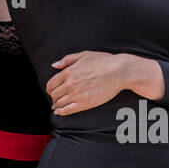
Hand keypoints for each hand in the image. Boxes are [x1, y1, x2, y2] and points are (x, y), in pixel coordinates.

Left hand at [47, 52, 163, 113]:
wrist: (119, 71)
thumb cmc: (104, 61)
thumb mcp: (84, 55)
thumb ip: (67, 60)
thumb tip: (54, 65)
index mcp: (69, 72)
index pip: (51, 84)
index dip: (50, 89)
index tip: (52, 91)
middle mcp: (71, 83)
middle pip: (54, 94)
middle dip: (53, 98)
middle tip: (55, 99)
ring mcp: (77, 94)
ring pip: (60, 103)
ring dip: (57, 105)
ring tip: (58, 106)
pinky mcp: (85, 103)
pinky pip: (68, 110)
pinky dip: (61, 112)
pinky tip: (59, 112)